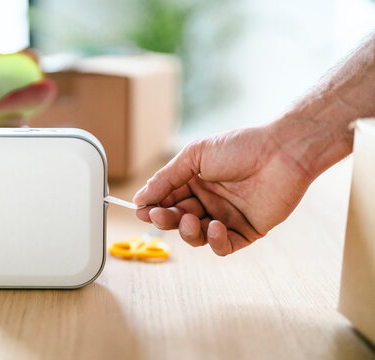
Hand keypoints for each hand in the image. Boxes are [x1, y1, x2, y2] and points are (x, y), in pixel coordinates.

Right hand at [133, 125, 314, 255]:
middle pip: (179, 220)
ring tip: (192, 220)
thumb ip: (166, 178)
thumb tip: (140, 197)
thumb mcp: (195, 156)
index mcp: (195, 182)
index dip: (153, 206)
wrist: (282, 152)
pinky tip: (215, 227)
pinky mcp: (246, 231)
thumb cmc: (240, 147)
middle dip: (167, 219)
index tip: (141, 210)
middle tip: (159, 215)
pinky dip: (216, 241)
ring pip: (197, 236)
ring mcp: (226, 217)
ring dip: (188, 232)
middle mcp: (208, 201)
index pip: (167, 200)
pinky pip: (224, 246)